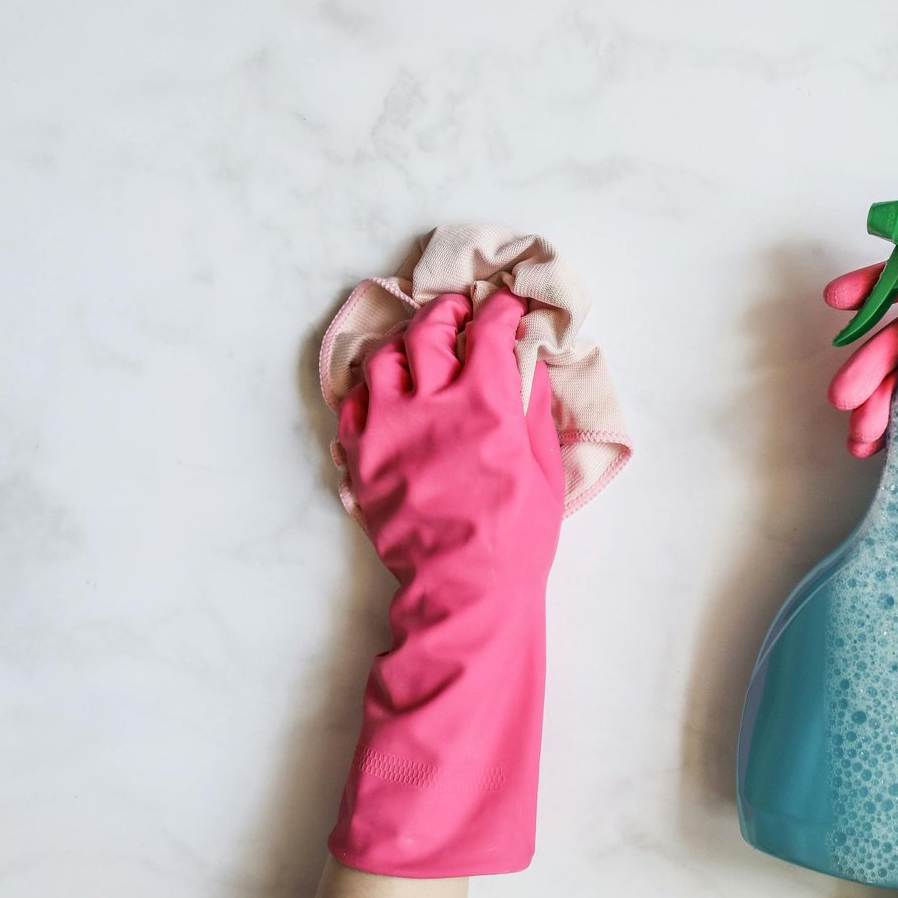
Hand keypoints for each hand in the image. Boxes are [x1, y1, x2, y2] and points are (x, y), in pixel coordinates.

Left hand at [330, 289, 565, 876]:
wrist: (465, 590)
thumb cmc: (518, 537)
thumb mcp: (543, 470)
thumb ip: (532, 411)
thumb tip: (528, 366)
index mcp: (486, 403)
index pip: (490, 332)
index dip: (501, 311)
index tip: (509, 306)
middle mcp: (432, 403)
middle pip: (430, 332)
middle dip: (448, 313)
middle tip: (459, 312)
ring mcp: (389, 428)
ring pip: (385, 359)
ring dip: (404, 344)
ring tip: (416, 345)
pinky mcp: (361, 457)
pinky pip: (354, 405)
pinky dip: (369, 388)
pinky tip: (383, 389)